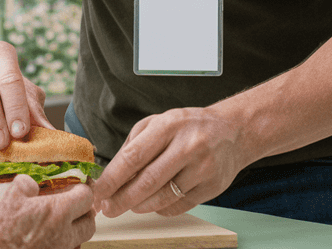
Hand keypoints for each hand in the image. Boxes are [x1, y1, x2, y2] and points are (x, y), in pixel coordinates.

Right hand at [0, 176, 95, 248]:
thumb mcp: (4, 193)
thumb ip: (25, 185)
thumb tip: (32, 185)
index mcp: (57, 212)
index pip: (86, 197)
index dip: (82, 187)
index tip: (75, 183)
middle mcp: (62, 235)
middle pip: (89, 223)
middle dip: (84, 211)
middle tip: (72, 203)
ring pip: (78, 240)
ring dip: (73, 229)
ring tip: (57, 221)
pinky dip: (59, 243)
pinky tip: (43, 237)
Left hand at [93, 107, 249, 216]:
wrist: (232, 132)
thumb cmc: (188, 127)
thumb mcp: (158, 122)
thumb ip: (134, 145)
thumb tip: (112, 174)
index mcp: (169, 126)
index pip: (134, 156)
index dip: (112, 178)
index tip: (98, 191)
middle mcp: (187, 146)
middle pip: (147, 181)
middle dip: (122, 198)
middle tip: (107, 208)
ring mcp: (202, 168)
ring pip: (162, 197)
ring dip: (139, 205)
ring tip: (128, 205)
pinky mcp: (212, 187)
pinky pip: (179, 206)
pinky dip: (161, 208)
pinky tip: (153, 203)